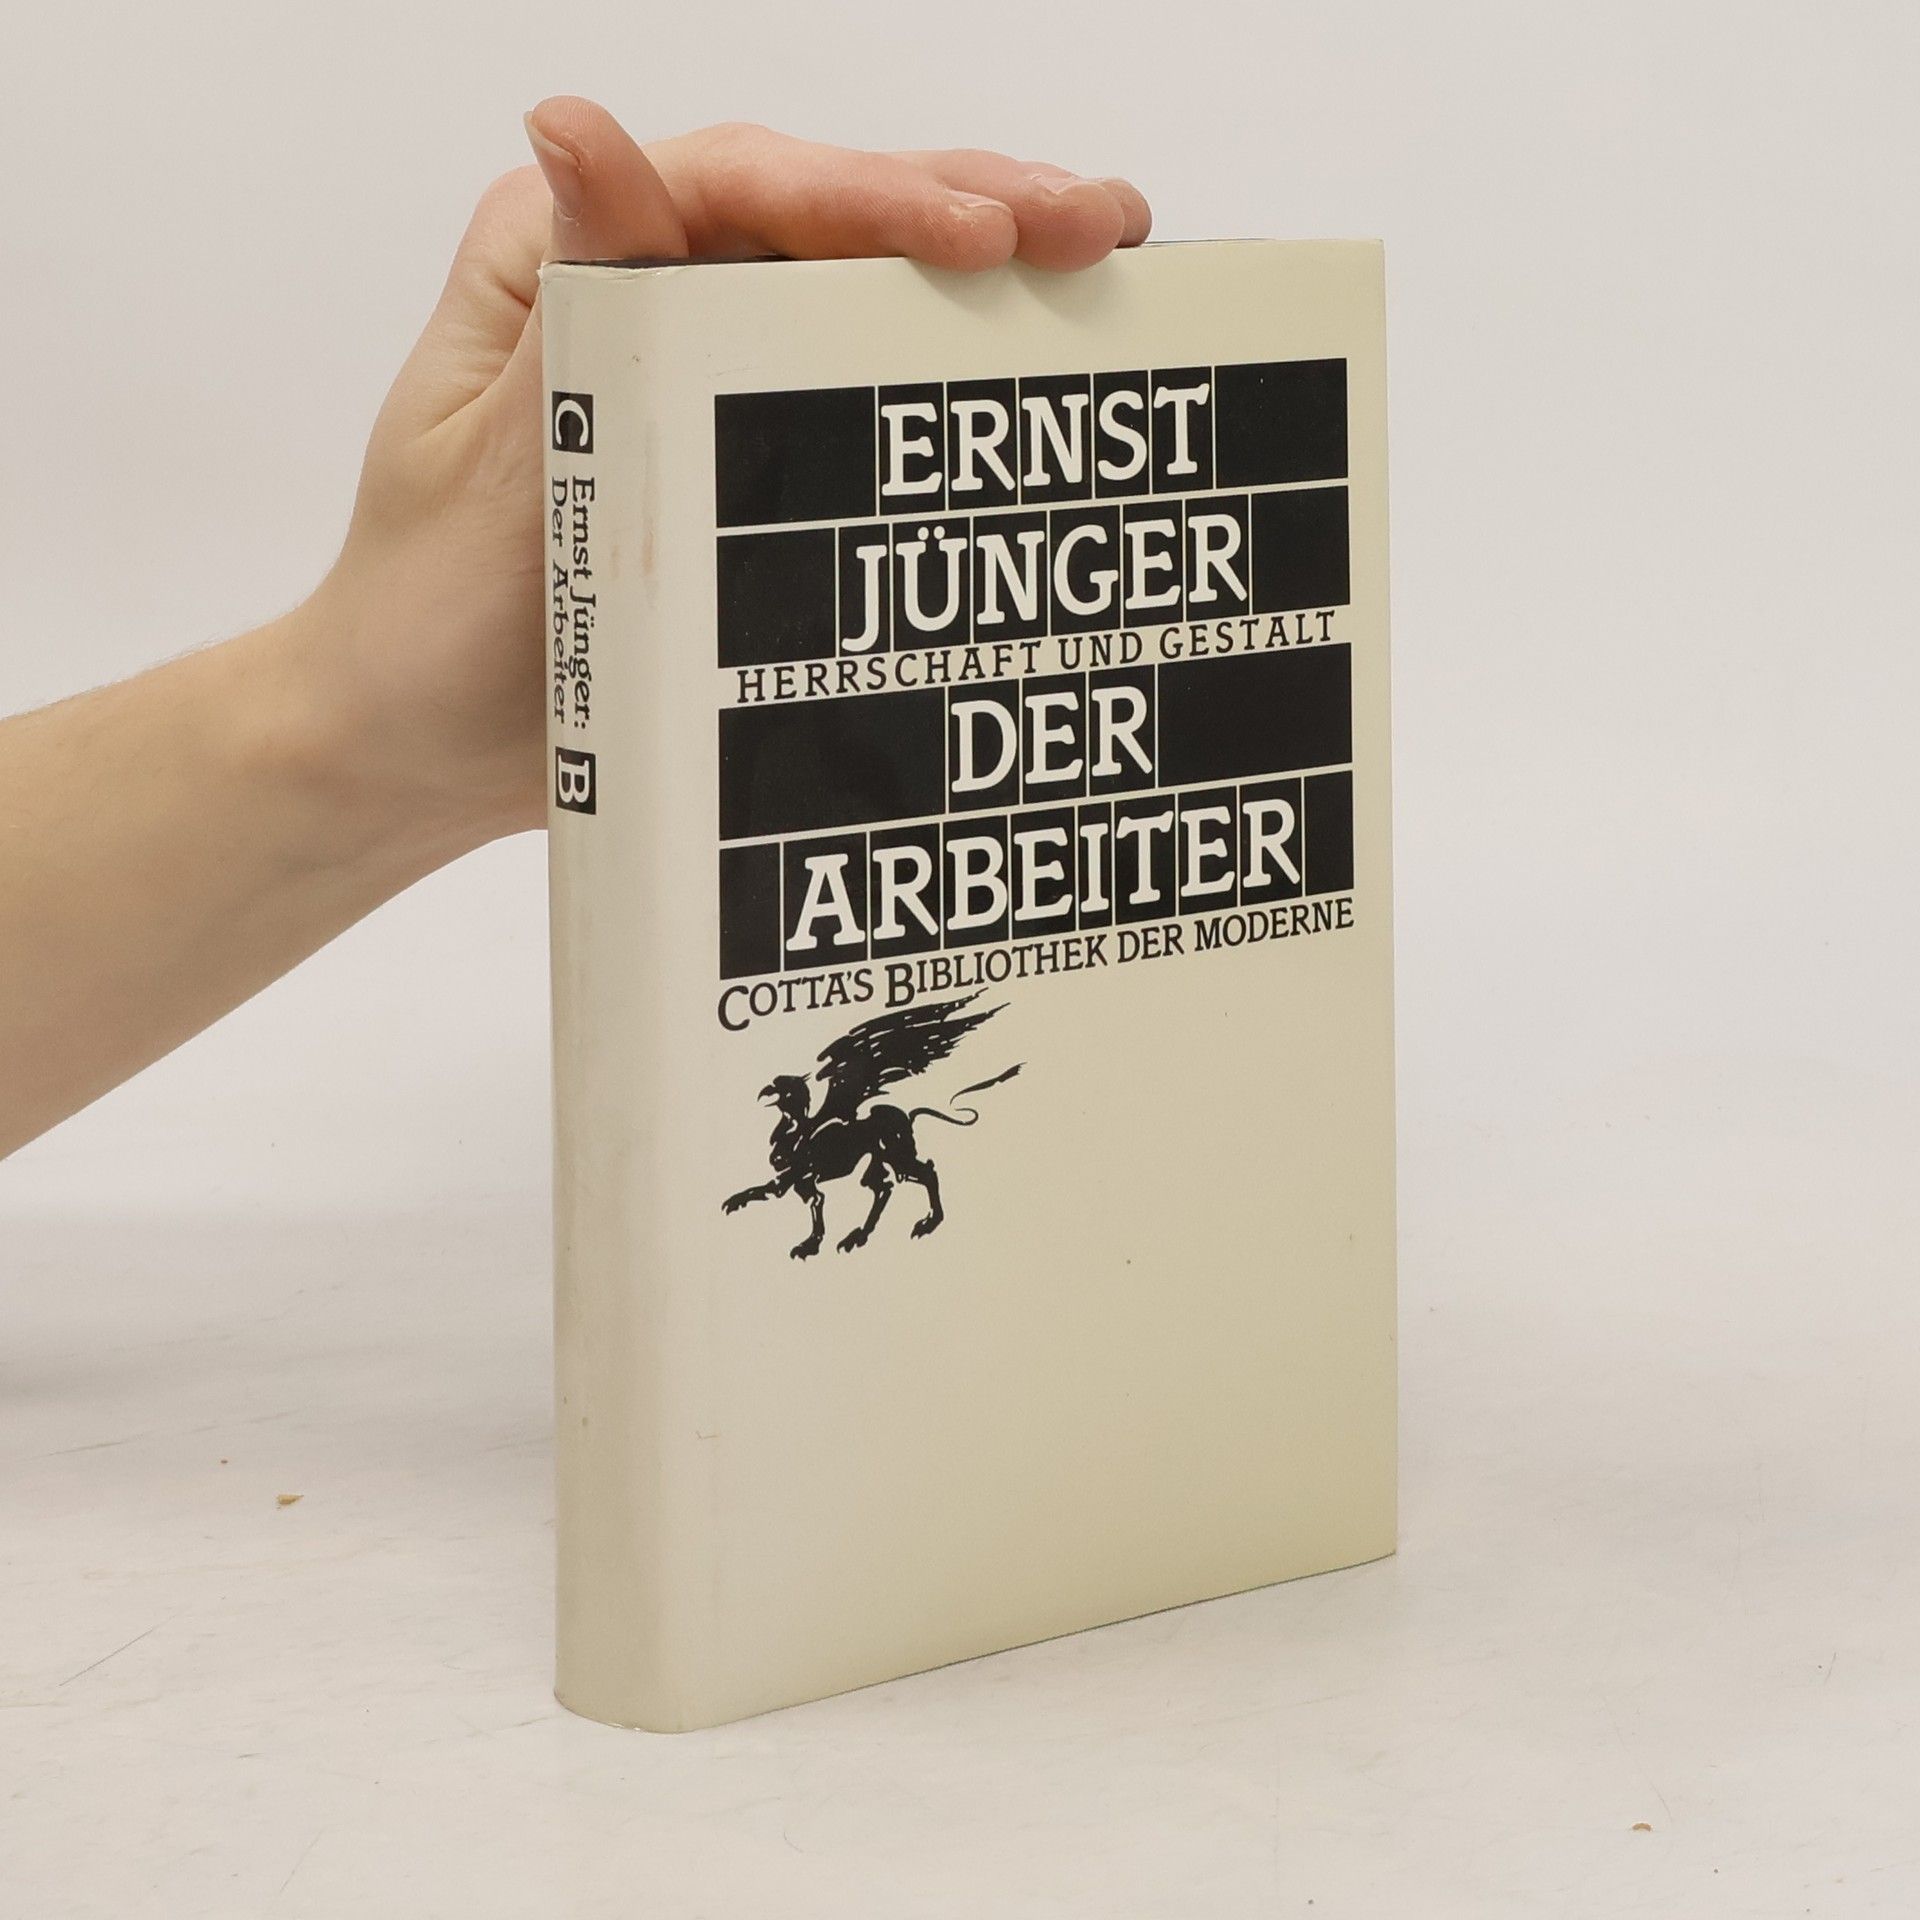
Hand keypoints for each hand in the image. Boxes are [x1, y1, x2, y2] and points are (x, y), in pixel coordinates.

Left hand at [303, 98, 1152, 856]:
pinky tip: (1028, 362)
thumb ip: (575, 306)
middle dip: (968, 209)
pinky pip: (850, 392)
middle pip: (822, 216)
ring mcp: (701, 364)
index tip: (993, 234)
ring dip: (981, 276)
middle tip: (1100, 223)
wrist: (422, 747)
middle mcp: (643, 284)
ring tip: (1105, 258)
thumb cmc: (430, 615)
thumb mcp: (498, 460)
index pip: (740, 188)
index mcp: (565, 253)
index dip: (878, 198)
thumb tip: (583, 123)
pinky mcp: (743, 449)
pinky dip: (940, 375)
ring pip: (854, 289)